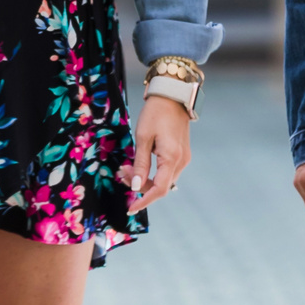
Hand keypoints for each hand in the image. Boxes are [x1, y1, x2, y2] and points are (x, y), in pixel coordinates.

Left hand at [129, 94, 191, 209]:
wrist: (172, 96)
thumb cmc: (156, 113)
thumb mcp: (143, 138)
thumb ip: (140, 164)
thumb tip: (135, 187)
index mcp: (172, 159)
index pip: (159, 189)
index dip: (144, 201)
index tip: (130, 208)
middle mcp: (181, 162)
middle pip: (160, 186)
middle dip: (139, 187)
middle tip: (120, 174)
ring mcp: (183, 159)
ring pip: (163, 180)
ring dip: (144, 179)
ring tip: (126, 168)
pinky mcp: (180, 154)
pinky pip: (166, 172)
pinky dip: (152, 173)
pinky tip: (138, 165)